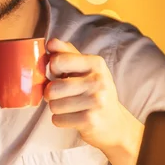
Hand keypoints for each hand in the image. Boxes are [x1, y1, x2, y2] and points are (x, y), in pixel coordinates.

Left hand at [44, 38, 140, 153]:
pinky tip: (73, 117)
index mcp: (96, 63)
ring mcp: (96, 101)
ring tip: (69, 106)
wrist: (114, 122)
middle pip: (52, 88)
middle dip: (51, 94)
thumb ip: (67, 53)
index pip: (58, 61)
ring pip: (54, 105)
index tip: (59, 74)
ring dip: (56, 108)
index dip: (52, 69)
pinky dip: (61, 120)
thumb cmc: (94, 91)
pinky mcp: (90, 121)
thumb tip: (51, 42)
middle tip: (60, 95)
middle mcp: (98, 81)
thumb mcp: (86, 69)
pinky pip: (57, 120)